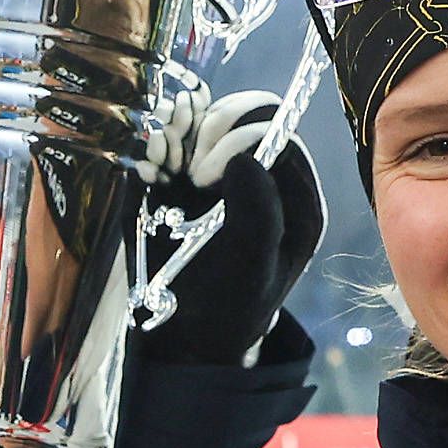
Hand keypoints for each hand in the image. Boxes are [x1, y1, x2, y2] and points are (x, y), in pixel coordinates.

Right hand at [134, 91, 324, 368]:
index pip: (278, 134)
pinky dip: (160, 140)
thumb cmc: (227, 306)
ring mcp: (224, 169)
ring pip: (209, 116)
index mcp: (296, 197)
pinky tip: (152, 169)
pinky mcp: (188, 174)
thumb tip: (244, 157)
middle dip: (211, 129)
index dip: (241, 139)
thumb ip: (259, 215)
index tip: (204, 175)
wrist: (187, 334)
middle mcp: (264, 174)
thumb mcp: (251, 269)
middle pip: (246, 112)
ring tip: (166, 168)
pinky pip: (177, 134)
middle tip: (186, 169)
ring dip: (182, 131)